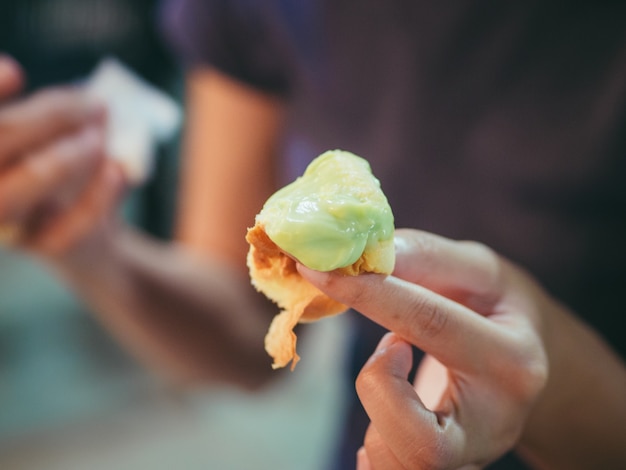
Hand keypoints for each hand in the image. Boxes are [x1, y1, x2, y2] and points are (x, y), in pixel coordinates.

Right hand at [0, 55, 125, 258]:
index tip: (15, 71)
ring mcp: (8, 223)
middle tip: (90, 105)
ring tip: (98, 139)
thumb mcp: (64, 140)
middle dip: (39, 121)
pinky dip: (94, 197)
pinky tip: (117, 170)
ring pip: (11, 197)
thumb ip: (68, 120)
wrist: (91, 238)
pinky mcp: (45, 246)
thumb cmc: (69, 175)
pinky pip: (65, 228)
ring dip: (59, 161)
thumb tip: (94, 104)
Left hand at [298, 229, 550, 468]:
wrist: (529, 361)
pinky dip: (375, 449)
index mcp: (512, 359)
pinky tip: (386, 418)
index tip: (317, 269)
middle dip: (376, 386)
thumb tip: (362, 253)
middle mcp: (498, 422)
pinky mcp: (450, 469)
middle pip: (422, 442)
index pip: (430, 324)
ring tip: (394, 377)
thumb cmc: (496, 309)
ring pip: (402, 467)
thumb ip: (425, 258)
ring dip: (375, 417)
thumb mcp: (478, 271)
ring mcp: (473, 456)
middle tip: (391, 347)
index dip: (367, 293)